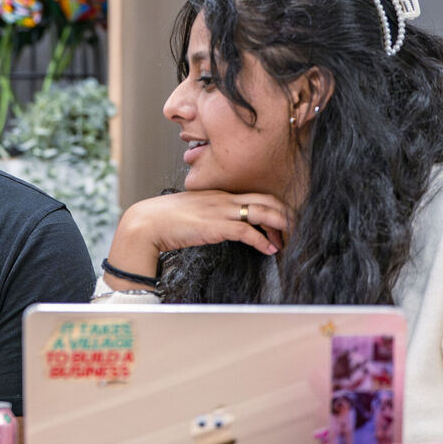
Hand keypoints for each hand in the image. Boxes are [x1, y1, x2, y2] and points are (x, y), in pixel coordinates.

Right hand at [105, 190, 289, 279]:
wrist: (147, 222)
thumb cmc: (164, 220)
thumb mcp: (192, 212)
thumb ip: (208, 214)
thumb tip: (218, 226)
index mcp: (218, 193)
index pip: (255, 194)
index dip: (274, 207)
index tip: (282, 222)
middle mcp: (223, 198)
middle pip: (266, 199)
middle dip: (285, 214)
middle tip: (295, 229)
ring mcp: (220, 210)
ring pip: (262, 211)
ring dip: (280, 226)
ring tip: (290, 239)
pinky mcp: (215, 225)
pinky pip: (247, 230)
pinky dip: (262, 240)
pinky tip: (270, 249)